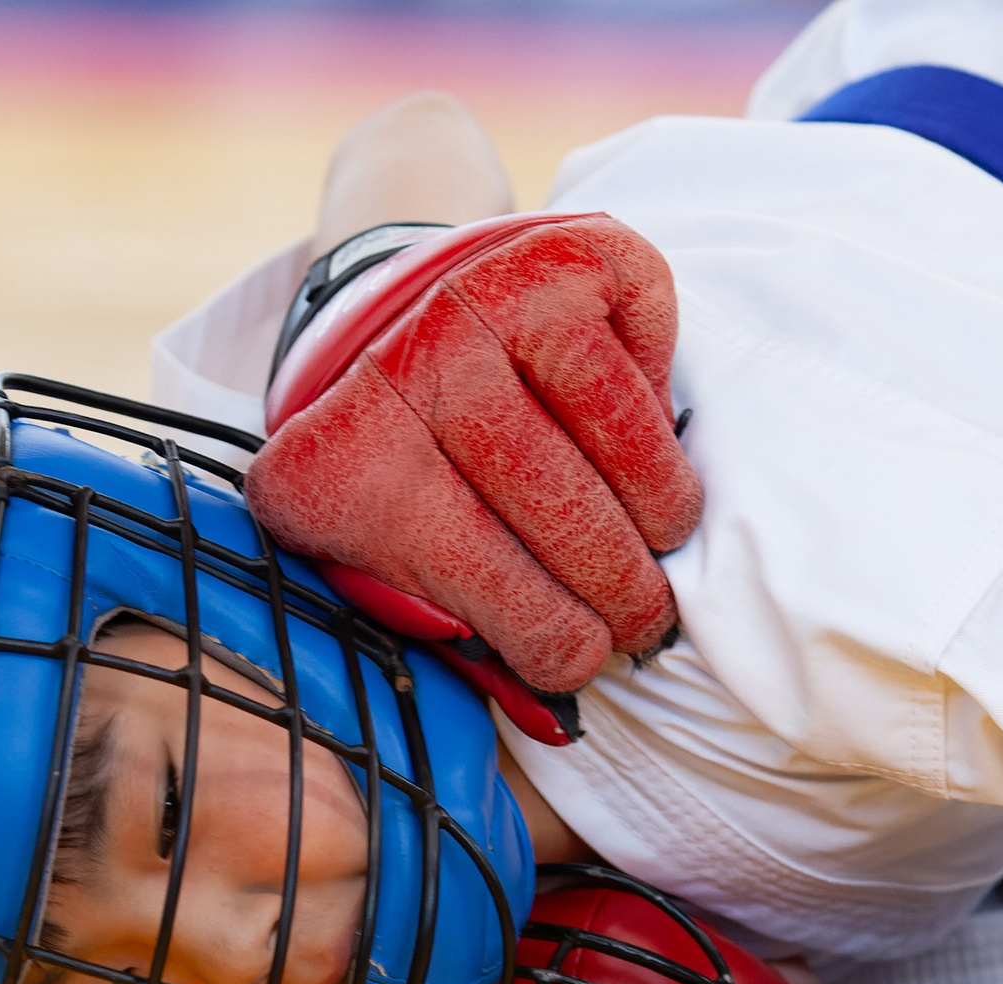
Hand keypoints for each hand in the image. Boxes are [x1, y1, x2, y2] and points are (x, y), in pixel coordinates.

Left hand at [251, 212, 698, 694]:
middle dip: (622, 593)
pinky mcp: (564, 248)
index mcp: (342, 465)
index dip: (550, 641)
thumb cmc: (408, 461)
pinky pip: (652, 349)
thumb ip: (454, 628)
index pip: (480, 585)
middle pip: (563, 513)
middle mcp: (408, 365)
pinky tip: (629, 430)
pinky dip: (661, 405)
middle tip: (644, 621)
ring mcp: (488, 294)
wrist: (388, 298)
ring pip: (623, 437)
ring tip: (658, 543)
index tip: (582, 663)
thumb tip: (555, 716)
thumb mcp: (386, 549)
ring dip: (660, 513)